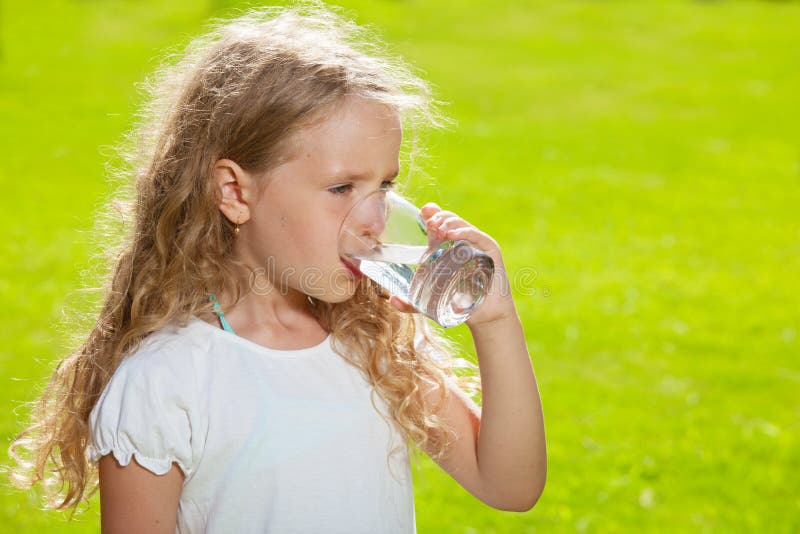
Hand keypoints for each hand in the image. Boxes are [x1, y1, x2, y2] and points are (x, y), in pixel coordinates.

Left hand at [388, 202, 517, 328]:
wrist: (483, 317)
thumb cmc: (458, 304)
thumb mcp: (430, 301)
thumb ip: (412, 302)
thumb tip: (392, 301)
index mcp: (449, 247)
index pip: (440, 224)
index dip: (432, 215)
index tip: (422, 212)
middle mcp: (464, 242)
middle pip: (450, 221)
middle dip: (438, 218)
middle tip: (428, 223)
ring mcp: (477, 245)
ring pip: (462, 226)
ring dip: (449, 222)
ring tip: (437, 227)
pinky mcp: (490, 251)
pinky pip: (477, 237)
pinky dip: (465, 232)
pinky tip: (453, 234)